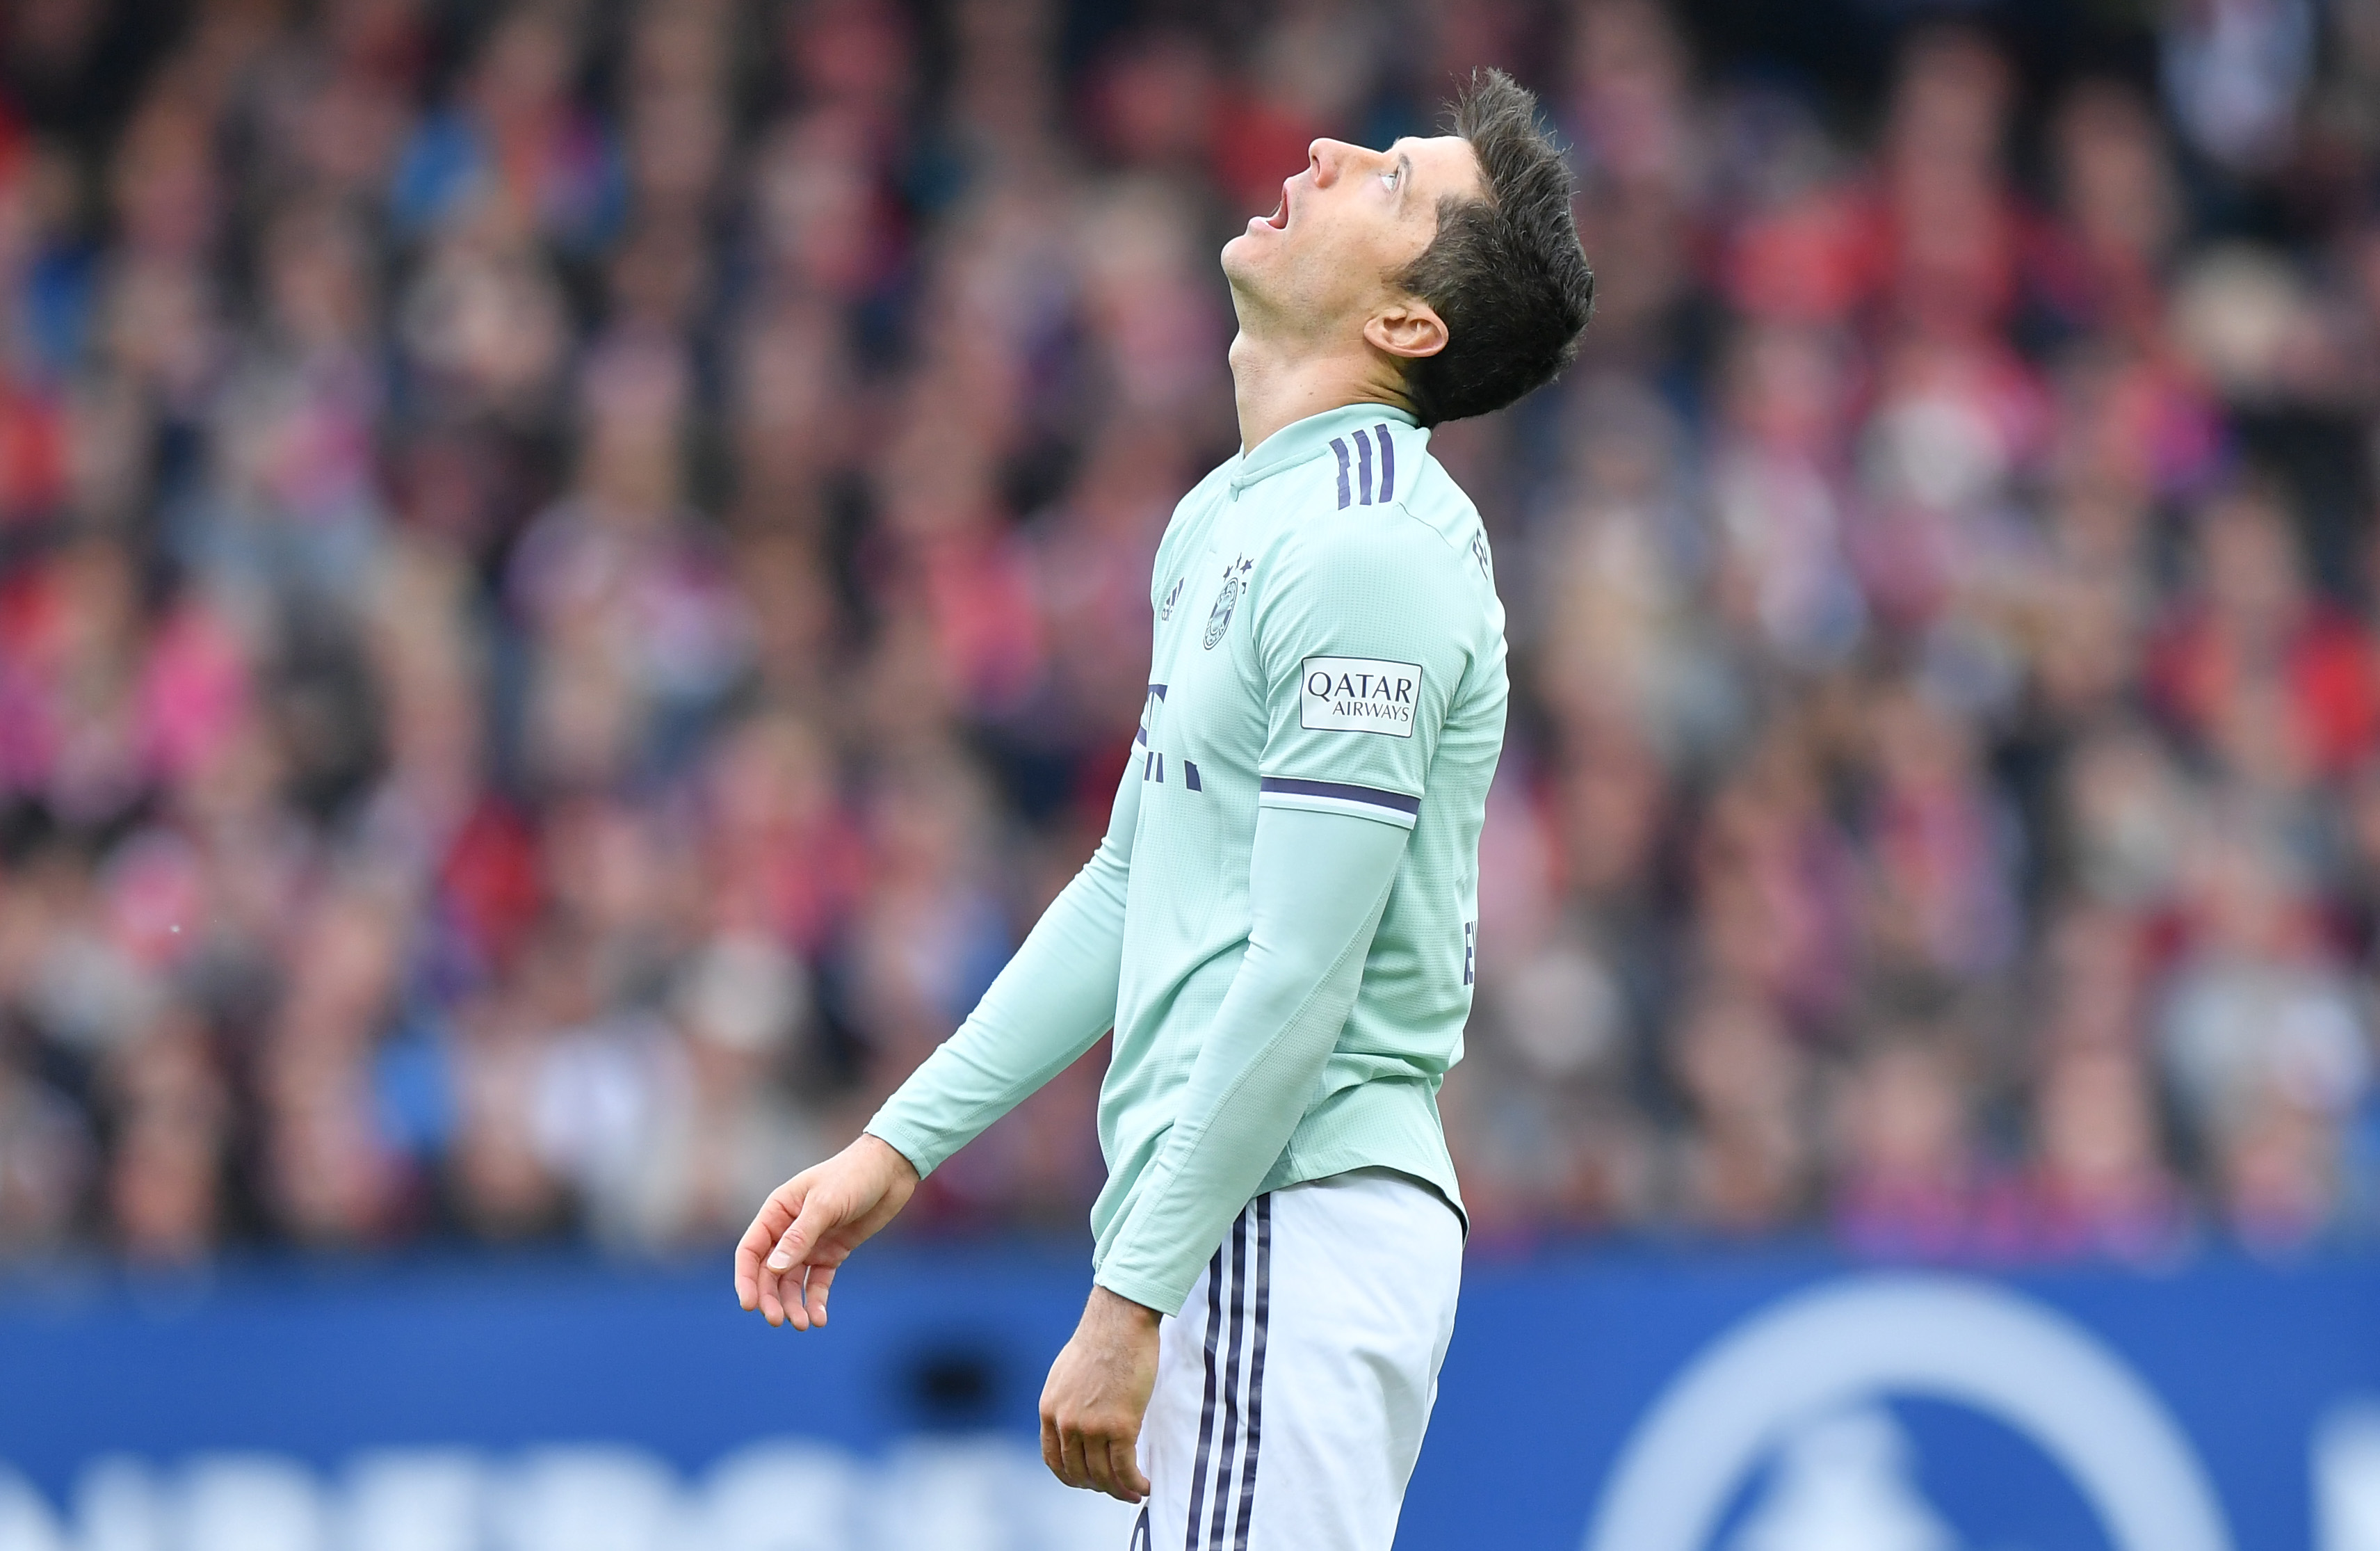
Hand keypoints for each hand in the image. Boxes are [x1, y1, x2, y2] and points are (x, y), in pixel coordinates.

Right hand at [734, 1133, 919, 1329]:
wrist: (891, 1170)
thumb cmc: (853, 1176)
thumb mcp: (825, 1204)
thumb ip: (800, 1236)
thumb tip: (773, 1269)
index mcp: (777, 1211)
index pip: (750, 1250)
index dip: (746, 1279)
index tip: (749, 1305)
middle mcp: (788, 1230)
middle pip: (769, 1272)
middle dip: (771, 1298)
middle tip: (778, 1321)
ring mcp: (811, 1244)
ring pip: (792, 1282)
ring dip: (793, 1304)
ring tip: (803, 1325)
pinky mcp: (833, 1253)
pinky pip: (819, 1283)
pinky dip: (817, 1300)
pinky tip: (820, 1319)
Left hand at [1039, 1286, 1159, 1502]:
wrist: (1119, 1322)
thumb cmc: (1100, 1340)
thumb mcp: (1065, 1373)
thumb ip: (1065, 1401)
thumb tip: (1073, 1420)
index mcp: (1050, 1410)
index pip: (1054, 1459)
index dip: (1071, 1476)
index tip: (1087, 1481)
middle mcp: (1066, 1423)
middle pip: (1079, 1472)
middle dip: (1097, 1485)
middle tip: (1115, 1487)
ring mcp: (1092, 1427)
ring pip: (1103, 1475)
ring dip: (1119, 1490)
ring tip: (1133, 1492)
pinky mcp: (1120, 1426)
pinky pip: (1125, 1468)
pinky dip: (1135, 1483)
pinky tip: (1145, 1486)